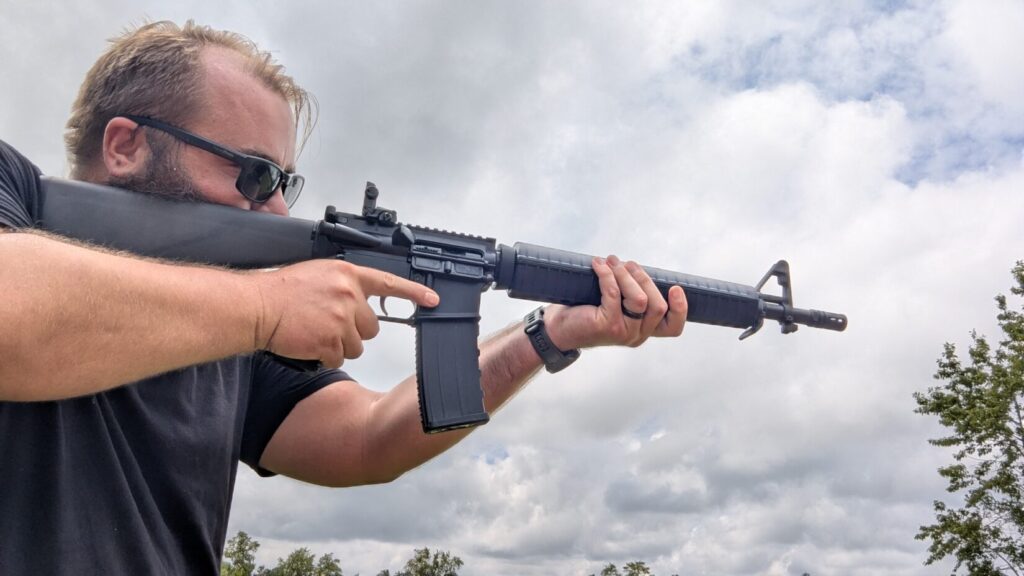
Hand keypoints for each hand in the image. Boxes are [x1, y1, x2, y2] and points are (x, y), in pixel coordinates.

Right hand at [250, 259, 438, 366]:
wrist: (258, 306)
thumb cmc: (282, 290)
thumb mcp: (319, 274)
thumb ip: (344, 285)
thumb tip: (359, 301)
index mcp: (348, 275)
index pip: (389, 283)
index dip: (414, 293)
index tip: (433, 300)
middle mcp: (349, 296)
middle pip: (372, 327)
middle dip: (354, 331)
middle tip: (329, 325)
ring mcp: (341, 319)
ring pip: (357, 346)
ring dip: (339, 345)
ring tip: (315, 332)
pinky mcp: (331, 341)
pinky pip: (339, 358)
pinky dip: (325, 357)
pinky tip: (309, 344)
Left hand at [544, 255, 686, 349]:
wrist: (556, 329)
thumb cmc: (585, 312)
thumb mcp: (614, 304)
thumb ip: (630, 293)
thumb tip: (633, 267)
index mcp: (643, 330)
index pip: (673, 327)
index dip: (680, 309)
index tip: (675, 288)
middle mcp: (637, 335)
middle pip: (657, 305)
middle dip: (643, 278)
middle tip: (626, 264)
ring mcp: (623, 332)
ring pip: (638, 299)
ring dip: (625, 274)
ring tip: (612, 262)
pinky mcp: (607, 326)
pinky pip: (613, 293)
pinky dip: (606, 274)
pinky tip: (597, 265)